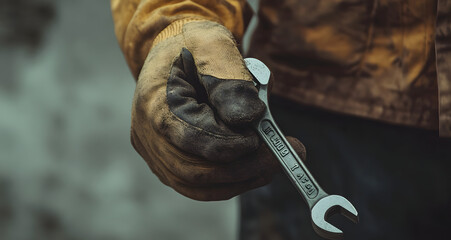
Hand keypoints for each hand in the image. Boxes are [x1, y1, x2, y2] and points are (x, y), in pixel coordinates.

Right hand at [130, 20, 305, 200]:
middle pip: (193, 170)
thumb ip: (229, 80)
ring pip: (195, 185)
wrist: (178, 51)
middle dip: (242, 169)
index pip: (190, 137)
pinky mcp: (166, 161)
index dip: (228, 144)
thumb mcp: (214, 47)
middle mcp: (146, 133)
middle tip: (278, 160)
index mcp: (154, 102)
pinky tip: (252, 171)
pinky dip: (227, 183)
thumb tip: (249, 117)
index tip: (260, 139)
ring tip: (271, 166)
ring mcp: (154, 151)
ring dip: (238, 180)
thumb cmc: (196, 46)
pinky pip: (195, 185)